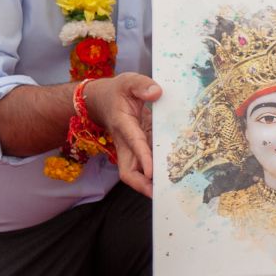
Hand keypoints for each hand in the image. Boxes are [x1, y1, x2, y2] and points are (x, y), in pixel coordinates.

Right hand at [86, 73, 160, 196]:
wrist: (102, 100)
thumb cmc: (118, 91)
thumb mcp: (128, 81)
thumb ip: (142, 85)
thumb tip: (156, 93)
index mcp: (123, 125)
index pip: (134, 144)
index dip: (143, 158)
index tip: (152, 172)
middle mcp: (125, 142)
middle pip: (128, 171)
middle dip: (142, 185)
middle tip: (160, 194)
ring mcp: (131, 148)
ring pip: (135, 172)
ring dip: (149, 184)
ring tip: (170, 192)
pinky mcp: (138, 149)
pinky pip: (145, 165)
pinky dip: (156, 174)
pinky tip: (173, 178)